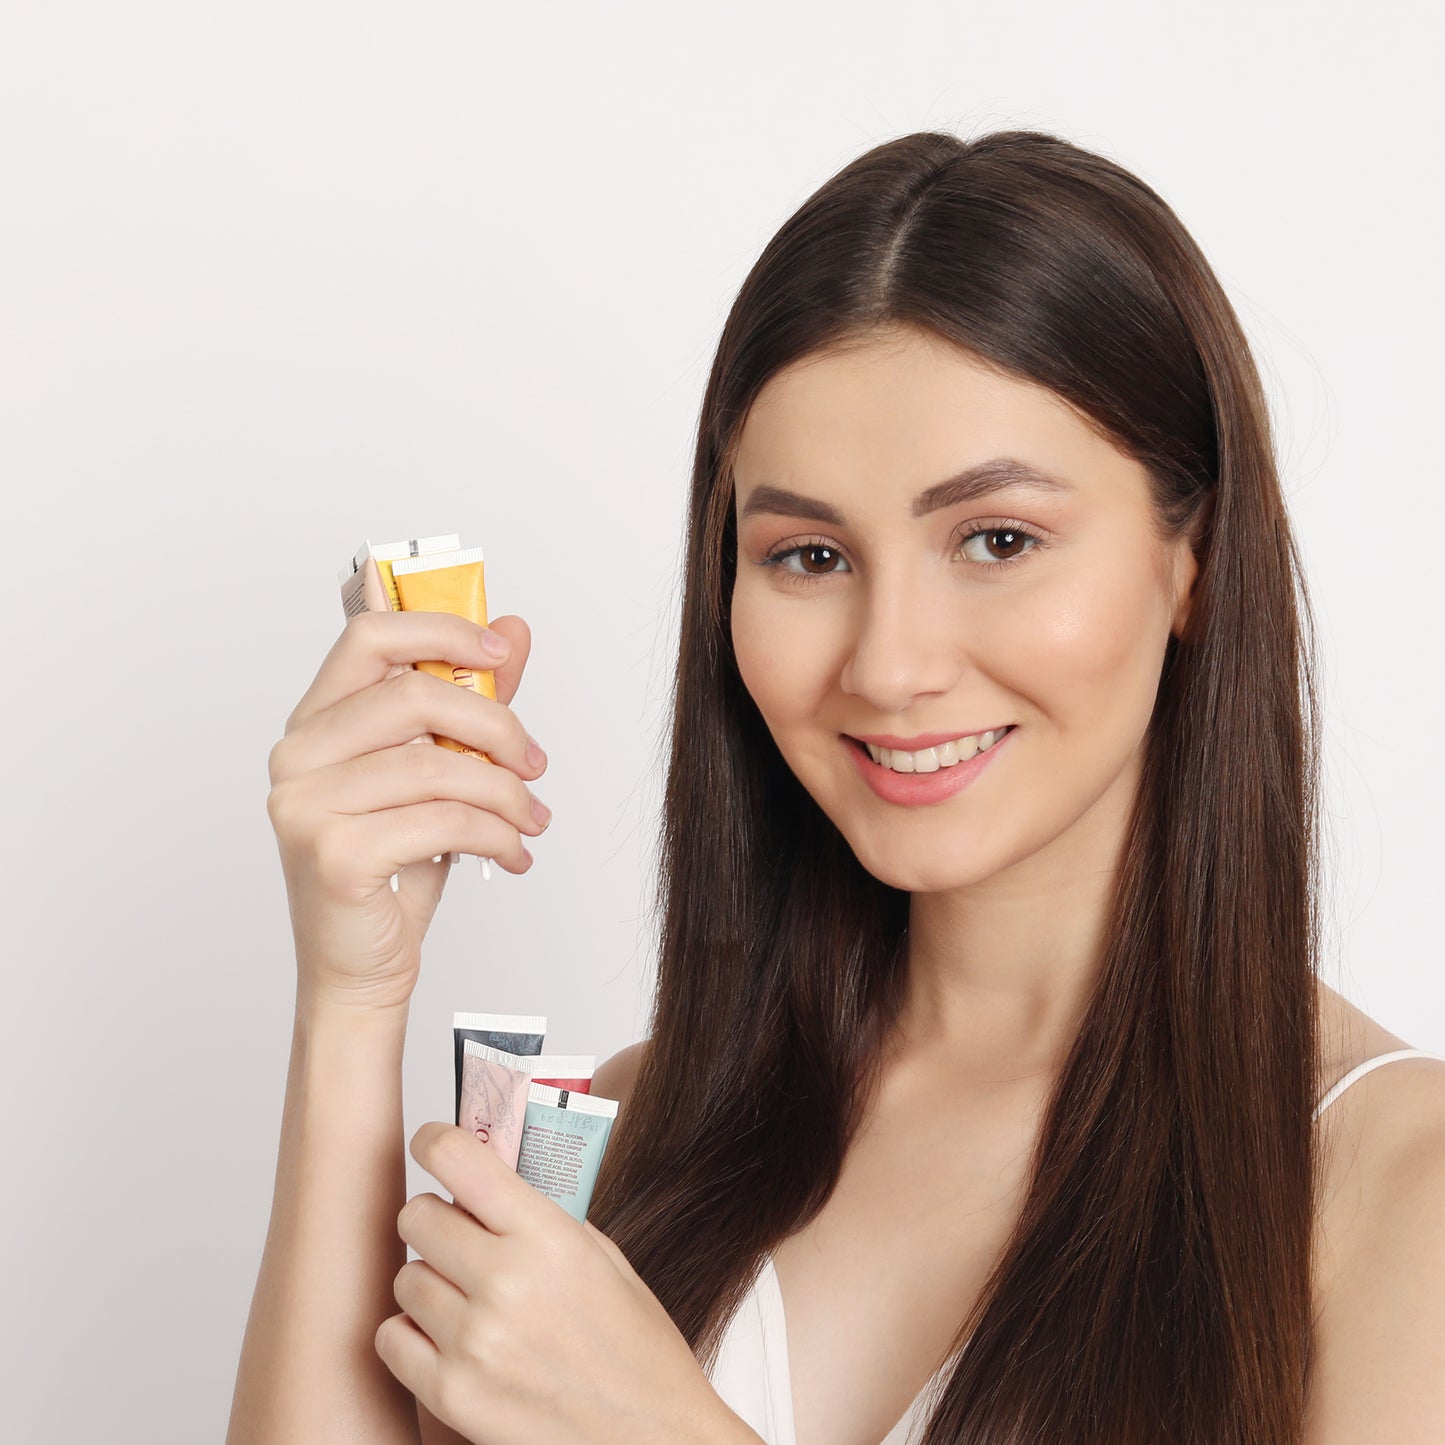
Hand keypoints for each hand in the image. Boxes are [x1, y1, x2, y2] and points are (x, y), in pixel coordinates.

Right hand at [265, 610, 550, 1012]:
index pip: (369, 636)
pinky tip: (512, 853)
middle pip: (413, 695)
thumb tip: (515, 630)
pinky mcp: (334, 854)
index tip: (500, 651)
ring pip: (436, 765)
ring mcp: (306, 804)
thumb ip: (471, 701)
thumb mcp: (437, 775)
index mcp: (317, 721)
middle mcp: (298, 755)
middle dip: (495, 725)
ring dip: (504, 793)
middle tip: (534, 761)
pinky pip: (442, 821)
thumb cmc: (392, 868)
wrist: (359, 967)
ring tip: (530, 820)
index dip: (441, 630)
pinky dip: (495, 835)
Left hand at [376, 1123, 741, 1444]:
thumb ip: (540, 1216)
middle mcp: (505, 1283)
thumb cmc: (637, 1350)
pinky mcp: (451, 1395)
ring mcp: (473, 1343)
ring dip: (429, 1279)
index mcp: (549, 1237)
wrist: (652, 1438)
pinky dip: (412, 1333)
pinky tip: (450, 1337)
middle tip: (458, 1234)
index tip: (433, 1144)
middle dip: (435, 1217)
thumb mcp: (603, 1257)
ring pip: (405, 1277)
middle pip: (416, 1215)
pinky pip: (391, 1338)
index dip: (436, 1141)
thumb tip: (482, 1181)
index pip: (459, 1160)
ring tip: (468, 1298)